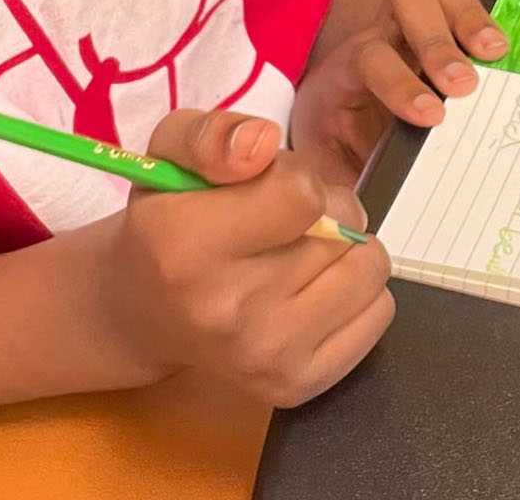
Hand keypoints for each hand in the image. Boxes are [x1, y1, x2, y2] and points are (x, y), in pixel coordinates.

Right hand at [100, 108, 393, 407]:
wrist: (141, 311)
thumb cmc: (165, 219)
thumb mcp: (168, 152)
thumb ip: (213, 135)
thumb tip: (262, 143)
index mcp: (187, 245)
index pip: (301, 194)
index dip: (295, 176)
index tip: (270, 184)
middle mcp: (226, 309)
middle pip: (341, 230)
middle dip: (325, 209)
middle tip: (284, 219)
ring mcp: (266, 354)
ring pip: (368, 269)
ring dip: (346, 248)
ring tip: (301, 248)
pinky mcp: (297, 384)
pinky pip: (378, 313)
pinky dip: (356, 291)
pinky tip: (312, 287)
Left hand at [291, 0, 512, 185]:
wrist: (325, 113)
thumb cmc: (336, 146)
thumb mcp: (328, 170)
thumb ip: (338, 188)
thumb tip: (359, 221)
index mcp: (345, 73)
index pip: (370, 60)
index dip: (399, 83)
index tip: (432, 115)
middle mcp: (377, 34)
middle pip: (401, 7)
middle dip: (436, 41)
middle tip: (467, 82)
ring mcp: (405, 16)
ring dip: (464, 9)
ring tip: (496, 47)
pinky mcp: (435, 7)